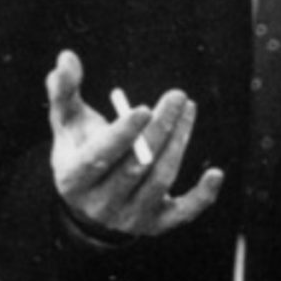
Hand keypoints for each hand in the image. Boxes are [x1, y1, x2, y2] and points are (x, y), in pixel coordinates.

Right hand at [46, 49, 223, 236]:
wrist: (88, 203)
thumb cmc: (79, 149)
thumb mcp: (68, 123)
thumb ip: (65, 91)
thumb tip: (66, 57)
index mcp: (74, 178)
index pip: (99, 159)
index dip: (122, 135)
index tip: (145, 108)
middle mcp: (100, 203)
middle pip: (136, 166)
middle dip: (160, 130)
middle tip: (178, 95)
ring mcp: (129, 217)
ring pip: (160, 180)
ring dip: (178, 142)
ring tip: (188, 109)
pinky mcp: (156, 224)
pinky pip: (182, 214)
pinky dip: (201, 197)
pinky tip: (215, 173)